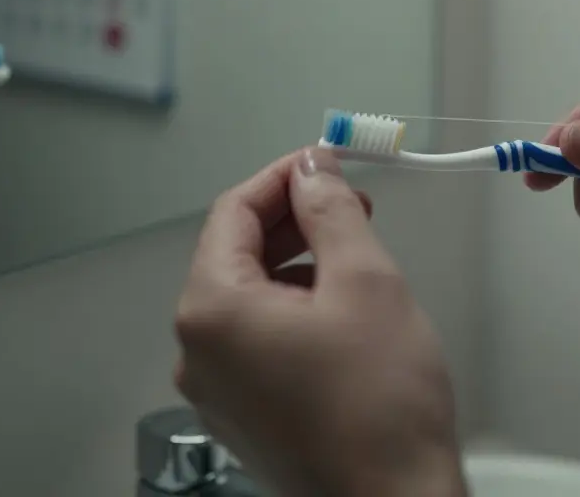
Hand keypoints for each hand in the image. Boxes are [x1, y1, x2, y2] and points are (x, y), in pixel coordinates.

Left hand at [175, 148, 466, 496]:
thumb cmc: (382, 402)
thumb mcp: (365, 280)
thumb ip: (331, 211)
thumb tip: (312, 168)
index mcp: (212, 311)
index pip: (233, 214)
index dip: (283, 177)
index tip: (325, 161)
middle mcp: (198, 353)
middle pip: (234, 256)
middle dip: (292, 220)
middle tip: (349, 202)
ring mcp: (217, 392)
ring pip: (248, 300)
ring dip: (295, 264)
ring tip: (353, 253)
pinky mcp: (244, 418)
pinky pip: (256, 342)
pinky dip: (291, 311)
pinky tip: (339, 308)